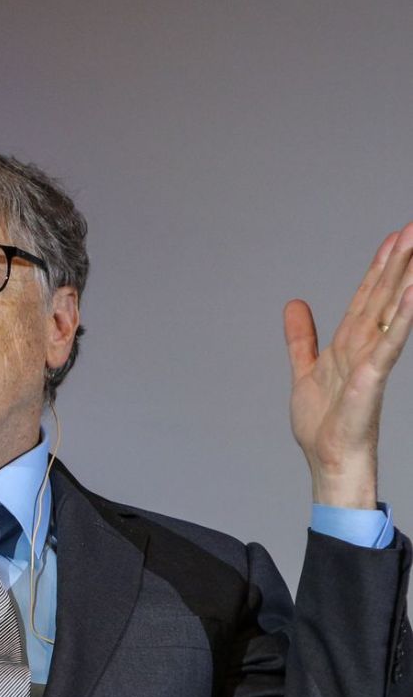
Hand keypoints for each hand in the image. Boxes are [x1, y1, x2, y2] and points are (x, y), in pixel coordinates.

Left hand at [285, 224, 412, 507]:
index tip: (393, 237)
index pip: (365, 297)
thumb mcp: (305, 369)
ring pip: (387, 311)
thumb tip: (293, 305)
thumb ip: (301, 338)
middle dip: (397, 261)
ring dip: (402, 278)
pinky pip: (388, 344)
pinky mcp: (371, 378)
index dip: (378, 268)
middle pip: (380, 296)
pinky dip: (401, 319)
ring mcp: (369, 361)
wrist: (328, 459)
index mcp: (348, 344)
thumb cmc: (323, 423)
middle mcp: (362, 347)